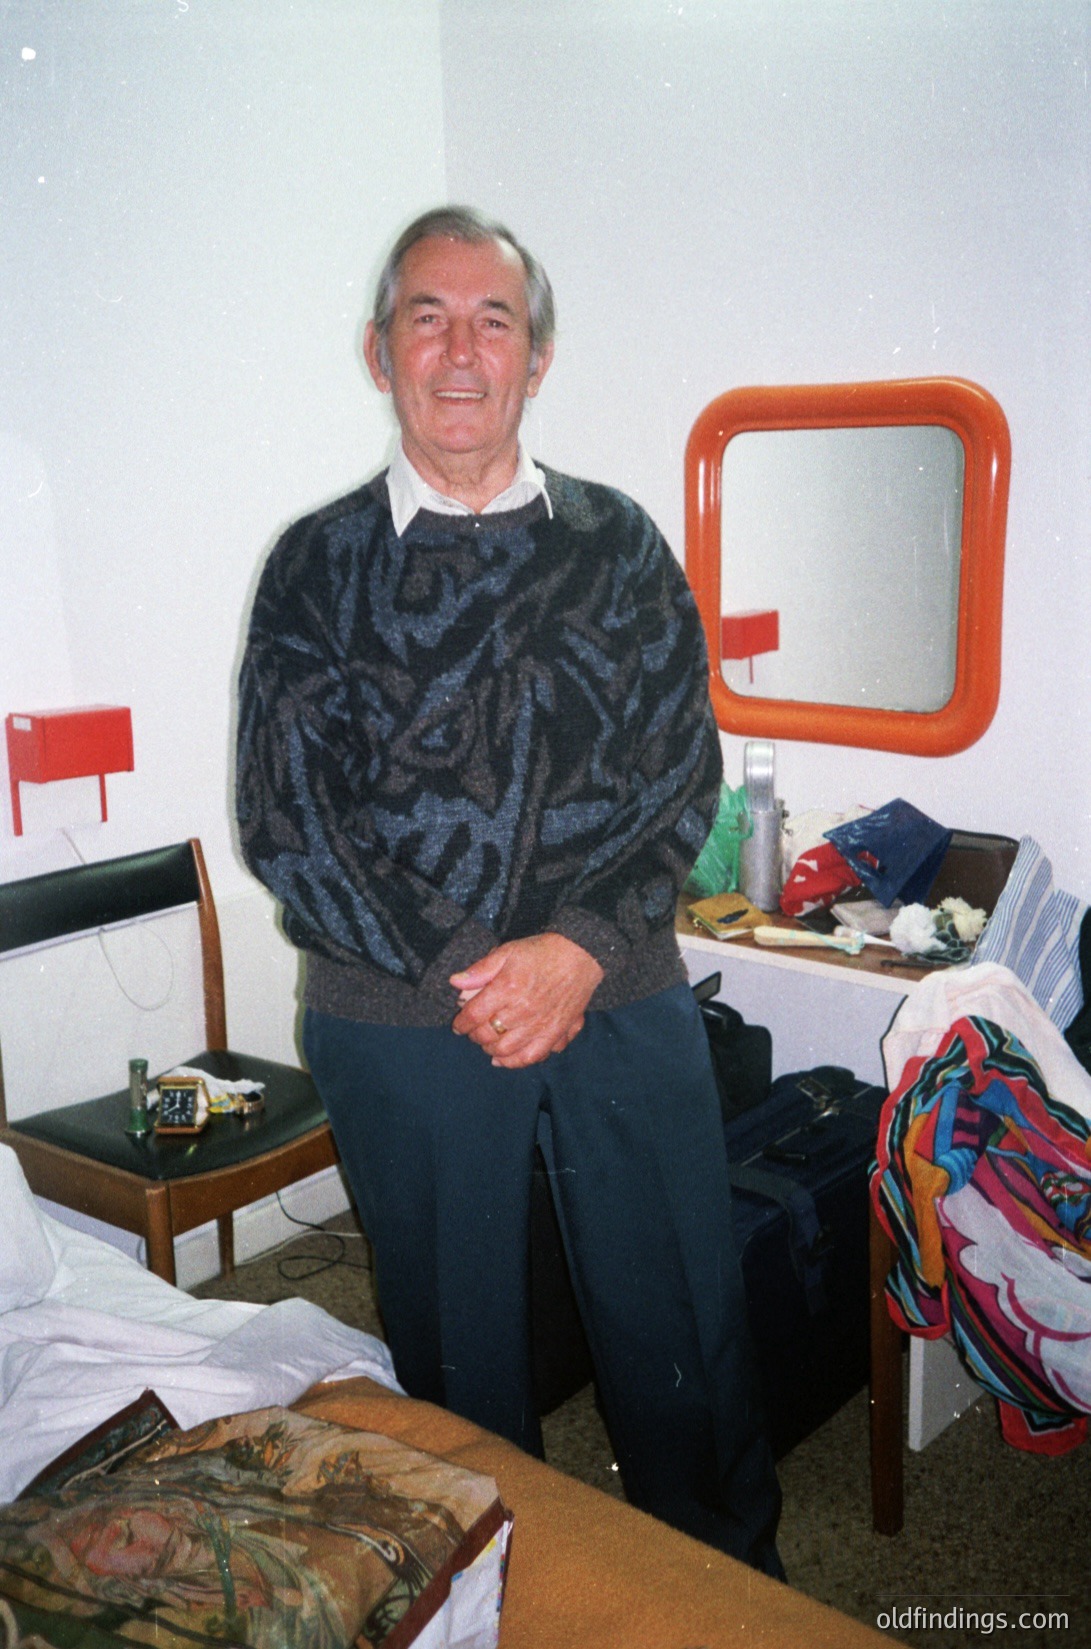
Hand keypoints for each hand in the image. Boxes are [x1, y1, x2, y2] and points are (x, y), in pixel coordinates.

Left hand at [450, 934, 604, 1068]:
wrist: (581, 956)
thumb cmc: (543, 952)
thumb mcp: (508, 951)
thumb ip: (481, 969)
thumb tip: (455, 982)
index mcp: (508, 989)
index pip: (475, 1015)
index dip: (462, 1023)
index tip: (458, 1025)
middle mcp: (523, 1011)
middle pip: (488, 1035)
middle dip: (475, 1036)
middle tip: (473, 1031)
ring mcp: (540, 1025)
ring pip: (506, 1050)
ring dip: (490, 1049)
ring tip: (487, 1043)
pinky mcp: (556, 1033)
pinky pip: (532, 1057)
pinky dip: (514, 1062)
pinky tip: (503, 1059)